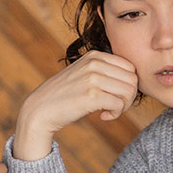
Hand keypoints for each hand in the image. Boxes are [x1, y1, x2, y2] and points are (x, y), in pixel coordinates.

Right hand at [14, 50, 137, 159]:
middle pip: (133, 79)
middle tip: (116, 107)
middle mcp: (95, 63)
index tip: (116, 97)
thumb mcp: (83, 74)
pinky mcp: (92, 96)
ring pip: (129, 92)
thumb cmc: (65, 96)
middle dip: (128, 97)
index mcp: (95, 55)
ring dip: (123, 106)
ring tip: (110, 111)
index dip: (128, 85)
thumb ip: (104, 71)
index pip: (130, 67)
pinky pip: (119, 104)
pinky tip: (104, 116)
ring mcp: (93, 78)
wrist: (40, 109)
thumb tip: (132, 80)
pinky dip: (115, 114)